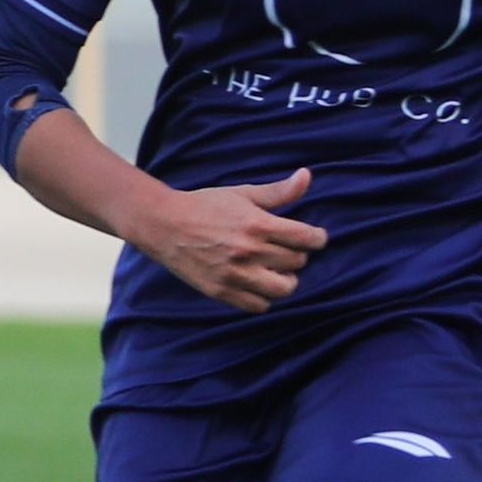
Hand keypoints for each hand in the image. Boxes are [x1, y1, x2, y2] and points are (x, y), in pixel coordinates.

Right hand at [118, 169, 328, 314]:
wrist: (164, 225)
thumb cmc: (206, 205)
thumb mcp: (243, 193)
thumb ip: (279, 191)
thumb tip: (308, 176)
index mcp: (258, 224)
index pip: (308, 238)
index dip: (317, 238)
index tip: (313, 237)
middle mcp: (249, 251)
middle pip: (298, 262)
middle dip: (297, 255)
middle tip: (286, 249)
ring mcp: (235, 274)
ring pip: (283, 288)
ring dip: (286, 279)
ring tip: (277, 270)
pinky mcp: (221, 291)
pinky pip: (259, 305)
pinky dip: (264, 297)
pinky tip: (258, 283)